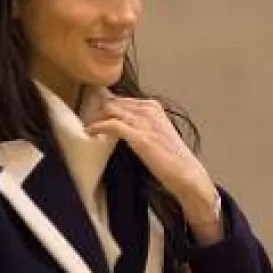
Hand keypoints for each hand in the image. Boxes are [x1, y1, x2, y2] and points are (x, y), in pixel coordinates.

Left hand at [84, 96, 222, 241]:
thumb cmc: (171, 158)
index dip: (103, 106)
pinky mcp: (140, 137)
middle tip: (85, 121)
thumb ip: (138, 124)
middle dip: (96, 110)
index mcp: (153, 107)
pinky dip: (97, 127)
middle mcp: (149, 109)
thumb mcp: (154, 133)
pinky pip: (111, 124)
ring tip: (87, 128)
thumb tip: (116, 123)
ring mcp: (145, 122)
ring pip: (110, 109)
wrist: (187, 174)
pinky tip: (90, 133)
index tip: (91, 115)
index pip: (120, 98)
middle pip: (113, 101)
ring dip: (95, 117)